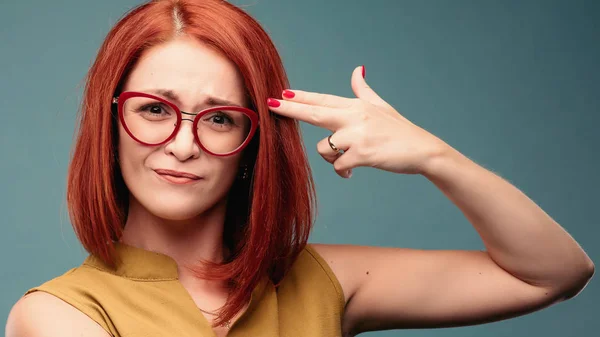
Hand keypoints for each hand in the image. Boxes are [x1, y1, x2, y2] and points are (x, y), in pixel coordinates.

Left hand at [267, 66, 449, 177]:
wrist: (423, 150)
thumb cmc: (400, 130)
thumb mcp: (381, 106)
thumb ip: (363, 90)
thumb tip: (357, 70)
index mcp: (357, 106)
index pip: (322, 100)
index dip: (300, 98)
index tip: (281, 94)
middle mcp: (355, 117)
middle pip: (315, 113)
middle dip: (290, 109)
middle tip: (269, 105)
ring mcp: (359, 136)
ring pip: (325, 147)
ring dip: (331, 158)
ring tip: (345, 162)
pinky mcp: (363, 154)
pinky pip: (339, 165)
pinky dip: (342, 171)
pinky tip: (351, 172)